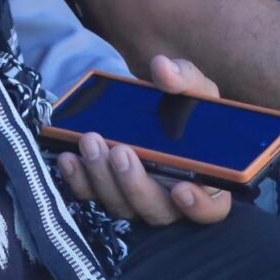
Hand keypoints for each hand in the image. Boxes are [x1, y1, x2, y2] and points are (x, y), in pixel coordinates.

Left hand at [52, 56, 233, 227]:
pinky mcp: (108, 191)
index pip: (211, 209)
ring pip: (121, 205)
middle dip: (135, 184)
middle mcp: (171, 197)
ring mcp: (137, 197)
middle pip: (157, 210)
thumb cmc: (182, 103)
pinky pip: (91, 196)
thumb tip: (163, 68)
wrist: (150, 104)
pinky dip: (78, 179)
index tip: (182, 189)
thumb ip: (184, 78)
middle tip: (120, 150)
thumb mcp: (192, 87)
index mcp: (205, 178)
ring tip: (90, 141)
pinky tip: (69, 157)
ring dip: (102, 177)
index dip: (199, 206)